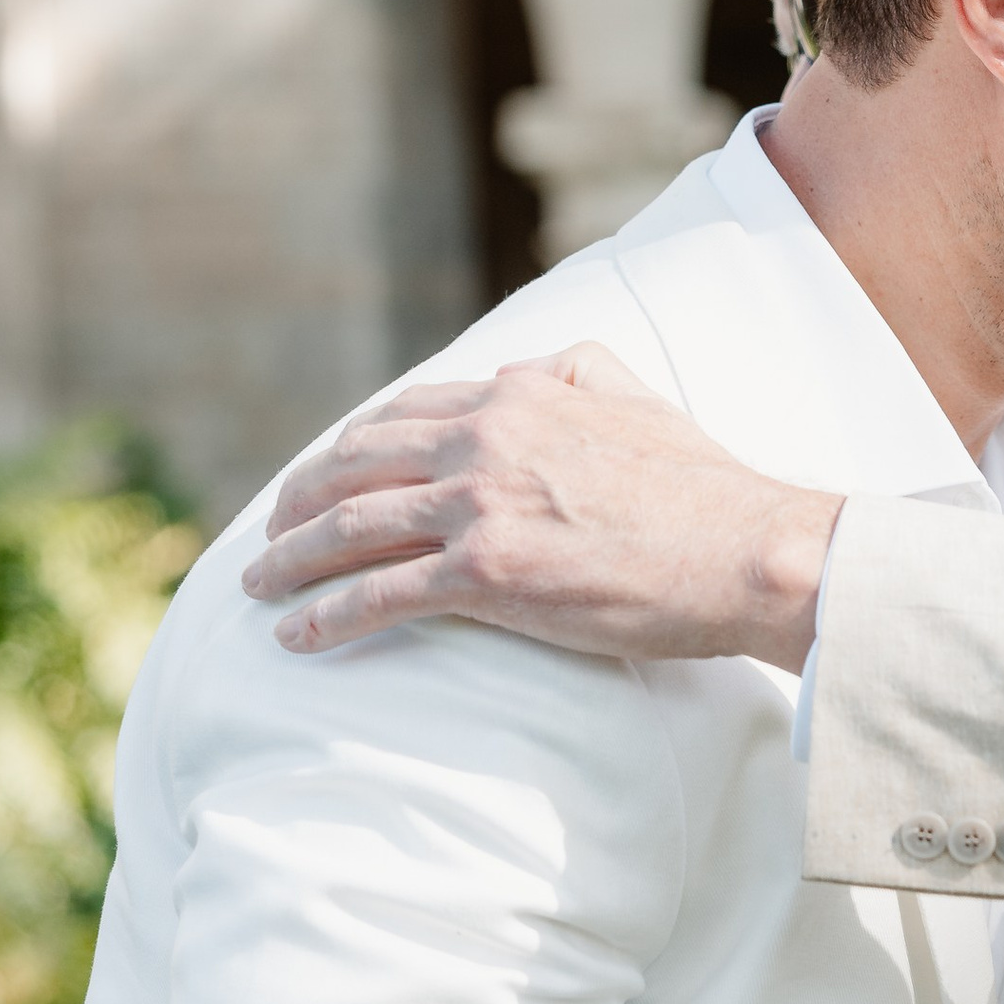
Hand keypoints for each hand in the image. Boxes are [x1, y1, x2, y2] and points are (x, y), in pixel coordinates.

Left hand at [240, 342, 841, 668]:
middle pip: (356, 465)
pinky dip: (324, 614)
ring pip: (350, 527)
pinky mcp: (486, 575)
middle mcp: (484, 442)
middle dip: (299, 500)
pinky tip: (294, 634)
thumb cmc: (705, 488)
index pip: (403, 413)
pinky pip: (378, 595)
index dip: (349, 446)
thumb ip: (579, 372)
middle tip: (271, 531)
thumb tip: (539, 368)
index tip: (323, 475)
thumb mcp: (639, 398)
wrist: (745, 550)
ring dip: (289, 558)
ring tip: (258, 582)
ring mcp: (480, 507)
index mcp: (518, 398)